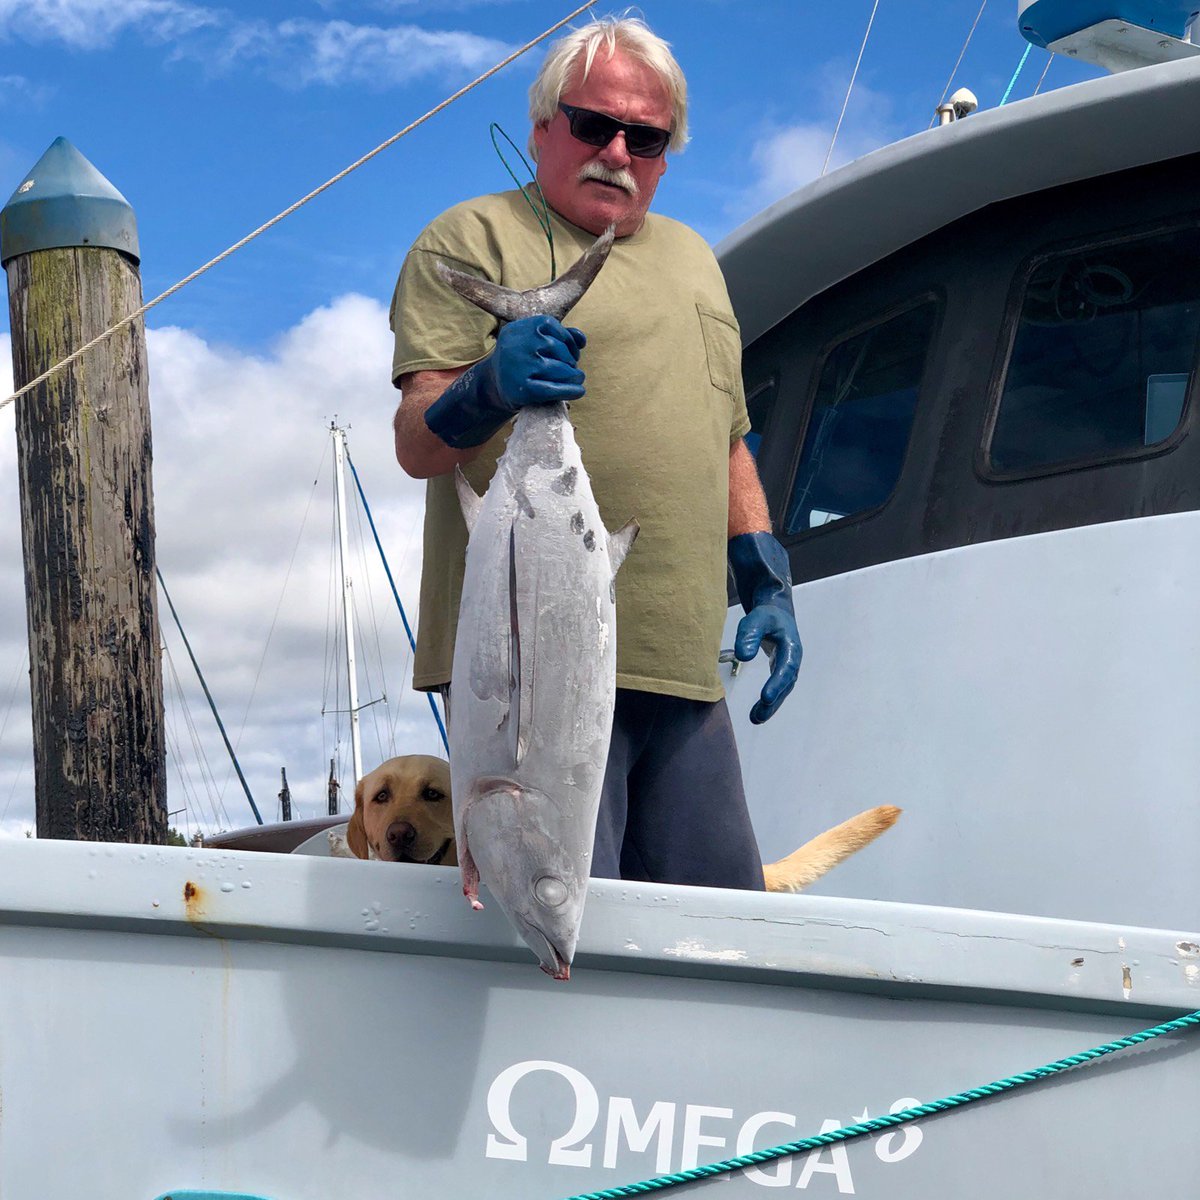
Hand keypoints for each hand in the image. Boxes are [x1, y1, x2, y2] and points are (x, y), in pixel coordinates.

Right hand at [486, 315, 585, 411]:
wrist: (492, 386)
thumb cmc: (521, 361)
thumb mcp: (532, 342)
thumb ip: (559, 335)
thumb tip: (581, 340)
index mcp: (517, 329)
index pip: (550, 325)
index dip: (567, 339)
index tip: (572, 352)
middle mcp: (515, 346)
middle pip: (555, 347)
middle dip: (570, 358)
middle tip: (573, 369)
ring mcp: (518, 368)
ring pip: (558, 368)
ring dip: (574, 375)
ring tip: (577, 378)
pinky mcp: (522, 390)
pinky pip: (553, 389)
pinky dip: (570, 390)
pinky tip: (579, 391)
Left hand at [734, 604, 801, 723]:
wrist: (776, 613)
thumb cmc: (766, 616)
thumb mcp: (756, 619)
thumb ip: (749, 635)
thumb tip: (743, 656)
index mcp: (791, 647)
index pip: (786, 667)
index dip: (777, 683)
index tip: (765, 697)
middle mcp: (793, 660)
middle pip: (786, 684)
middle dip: (774, 702)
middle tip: (758, 716)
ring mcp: (788, 667)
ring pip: (782, 690)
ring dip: (771, 706)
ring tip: (754, 718)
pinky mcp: (780, 671)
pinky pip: (777, 689)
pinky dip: (769, 703)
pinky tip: (756, 713)